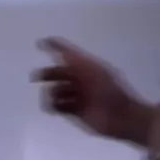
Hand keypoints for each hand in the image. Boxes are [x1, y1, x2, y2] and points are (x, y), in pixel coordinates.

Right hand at [32, 38, 153, 144]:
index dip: (55, 47)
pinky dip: (53, 105)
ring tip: (63, 97)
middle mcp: (81, 80)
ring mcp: (77, 96)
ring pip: (55, 91)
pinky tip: (57, 106)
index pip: (68, 54)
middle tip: (37, 77)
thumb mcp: (95, 71)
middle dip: (48, 73)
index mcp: (87, 67)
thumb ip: (77, 60)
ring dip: (53, 92)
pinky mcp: (74, 112)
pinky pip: (57, 106)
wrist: (121, 116)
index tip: (40, 44)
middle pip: (58, 73)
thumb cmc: (110, 90)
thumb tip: (59, 49)